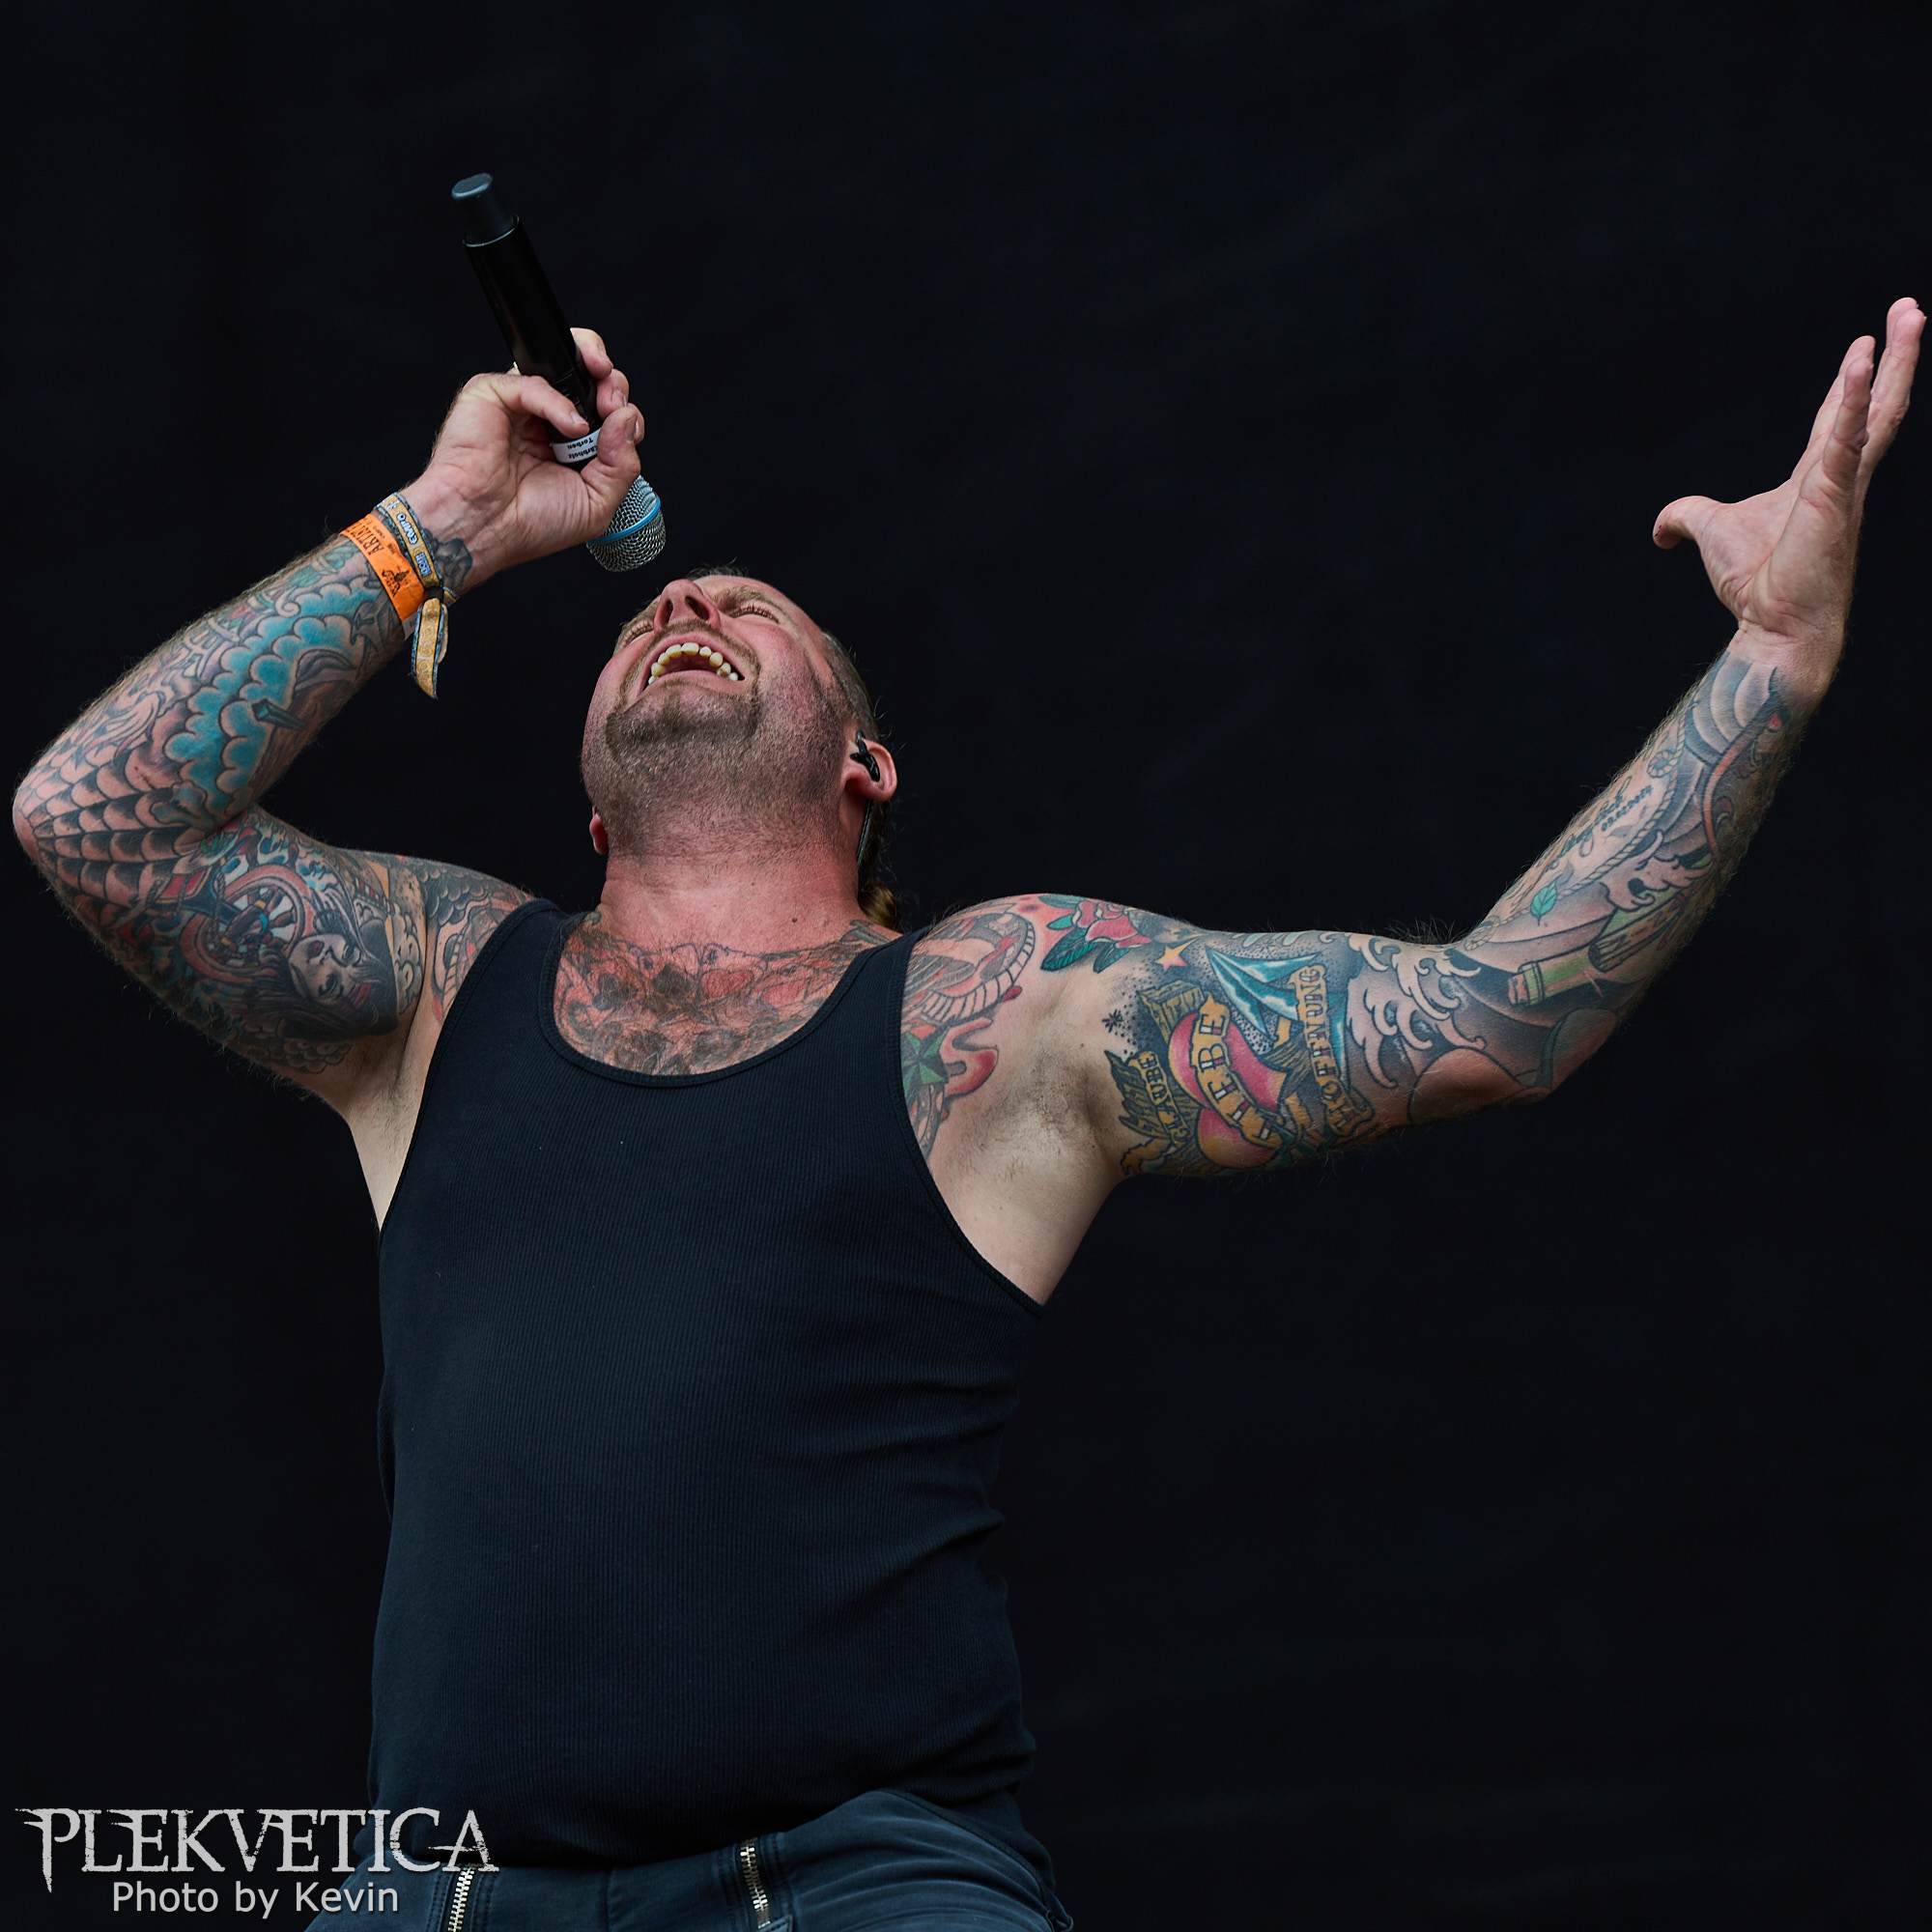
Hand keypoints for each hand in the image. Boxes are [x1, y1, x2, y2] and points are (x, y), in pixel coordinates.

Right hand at [405, 326, 646, 586]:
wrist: (483, 529)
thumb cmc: (529, 523)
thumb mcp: (597, 503)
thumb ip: (622, 464)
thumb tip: (629, 418)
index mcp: (570, 445)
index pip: (606, 412)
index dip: (623, 411)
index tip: (628, 421)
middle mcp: (546, 421)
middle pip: (588, 379)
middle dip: (613, 384)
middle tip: (617, 404)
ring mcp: (520, 405)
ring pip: (561, 363)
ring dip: (594, 374)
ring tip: (607, 400)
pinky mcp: (492, 394)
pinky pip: (534, 383)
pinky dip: (559, 401)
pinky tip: (572, 427)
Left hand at [1652, 295, 1920, 687]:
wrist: (1774, 625)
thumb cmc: (1755, 583)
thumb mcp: (1710, 534)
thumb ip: (1684, 519)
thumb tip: (1659, 529)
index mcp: (1817, 478)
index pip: (1838, 418)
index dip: (1852, 382)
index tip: (1867, 343)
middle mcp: (1839, 474)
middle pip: (1873, 402)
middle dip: (1895, 355)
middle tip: (1910, 310)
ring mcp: (1843, 483)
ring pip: (1879, 411)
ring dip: (1896, 363)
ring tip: (1911, 317)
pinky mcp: (1834, 495)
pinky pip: (1847, 439)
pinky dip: (1853, 400)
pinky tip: (1862, 362)